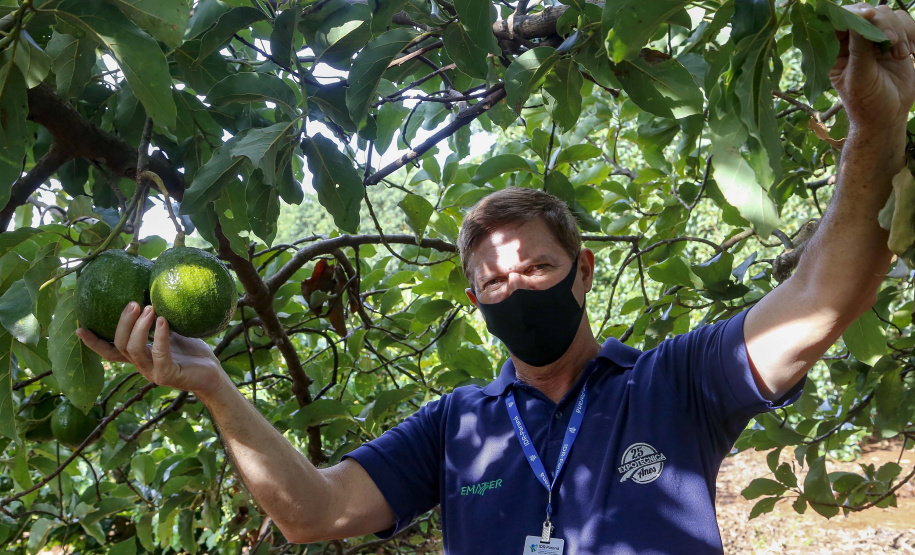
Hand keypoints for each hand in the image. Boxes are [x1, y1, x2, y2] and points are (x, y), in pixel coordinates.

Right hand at [77, 302, 226, 397]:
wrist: (213, 374)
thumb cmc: (192, 352)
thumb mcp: (171, 332)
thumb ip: (158, 321)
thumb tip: (152, 290)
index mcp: (139, 356)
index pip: (111, 351)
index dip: (94, 342)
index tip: (79, 328)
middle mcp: (142, 366)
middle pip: (120, 346)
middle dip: (122, 323)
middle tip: (133, 302)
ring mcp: (153, 373)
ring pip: (134, 350)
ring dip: (139, 327)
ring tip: (149, 308)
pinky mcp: (168, 376)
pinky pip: (160, 355)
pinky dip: (160, 336)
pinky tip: (163, 320)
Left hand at [830, 3, 914, 132]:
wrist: (887, 117)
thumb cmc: (867, 103)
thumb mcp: (860, 77)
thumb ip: (860, 48)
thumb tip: (861, 18)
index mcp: (834, 51)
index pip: (839, 21)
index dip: (853, 13)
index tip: (869, 14)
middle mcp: (852, 42)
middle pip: (867, 14)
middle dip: (882, 23)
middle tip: (892, 41)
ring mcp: (874, 41)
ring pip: (887, 15)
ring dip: (899, 31)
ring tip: (901, 55)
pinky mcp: (893, 42)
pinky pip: (904, 23)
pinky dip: (911, 33)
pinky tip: (910, 53)